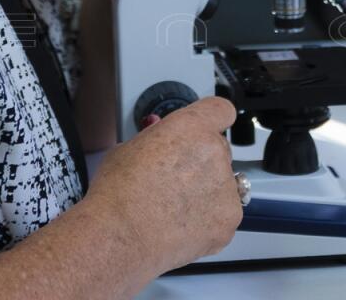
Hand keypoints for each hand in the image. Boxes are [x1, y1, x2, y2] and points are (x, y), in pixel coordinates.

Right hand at [85, 97, 241, 274]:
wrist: (119, 236)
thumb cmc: (117, 194)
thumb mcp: (129, 148)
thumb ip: (157, 138)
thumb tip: (163, 138)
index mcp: (191, 128)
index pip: (220, 110)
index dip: (213, 119)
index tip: (210, 127)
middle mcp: (214, 152)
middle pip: (219, 149)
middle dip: (202, 161)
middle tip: (176, 177)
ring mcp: (225, 187)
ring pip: (223, 183)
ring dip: (206, 190)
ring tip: (174, 206)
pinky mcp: (228, 218)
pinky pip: (223, 213)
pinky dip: (208, 219)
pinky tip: (182, 223)